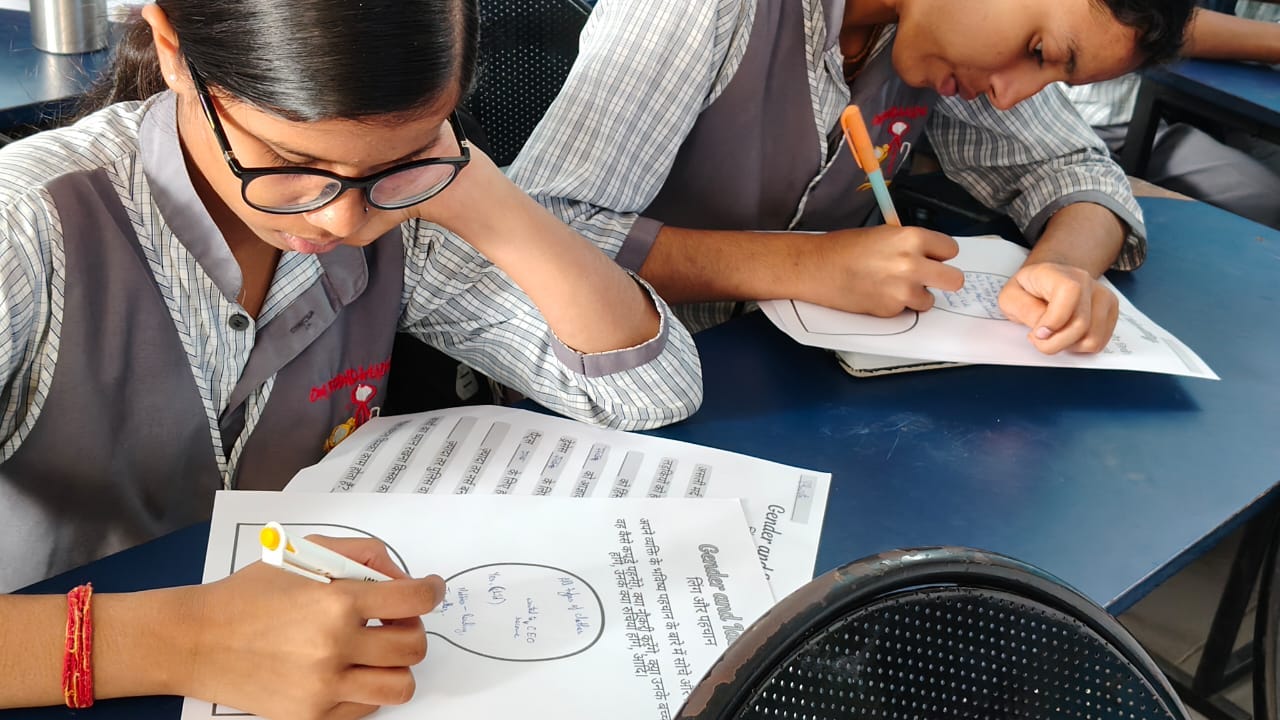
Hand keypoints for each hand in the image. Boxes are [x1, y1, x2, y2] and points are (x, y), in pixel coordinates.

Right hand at [181, 536, 443, 719]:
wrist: (195, 640)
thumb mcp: (304, 555)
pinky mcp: (310, 717)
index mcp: (336, 601)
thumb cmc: (249, 593)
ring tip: (375, 651)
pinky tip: (346, 670)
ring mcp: (323, 687)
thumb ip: (360, 555)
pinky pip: (366, 709)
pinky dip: (365, 689)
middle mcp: (334, 647)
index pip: (414, 599)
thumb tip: (400, 576)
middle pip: (413, 646)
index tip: (431, 590)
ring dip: (395, 666)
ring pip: (400, 687)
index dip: (432, 591)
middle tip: (392, 621)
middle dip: (411, 629)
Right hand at [803, 225, 964, 315]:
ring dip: (916, 296)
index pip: (950, 249)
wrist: (816, 268)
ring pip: (929, 300)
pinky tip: (876, 294)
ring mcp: (903, 290)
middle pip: (954, 280)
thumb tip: (929, 256)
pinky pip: (905, 310)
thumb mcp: (883, 234)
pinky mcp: (890, 310)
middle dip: (943, 279)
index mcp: (912, 238)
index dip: (940, 254)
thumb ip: (910, 244)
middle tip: (929, 279)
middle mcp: (913, 264)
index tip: (932, 257)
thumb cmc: (844, 247)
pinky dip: (894, 305)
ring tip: (893, 287)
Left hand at [998, 261, 1118, 353]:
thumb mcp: (1010, 297)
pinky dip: (1080, 346)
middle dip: (1055, 342)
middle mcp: (1084, 281)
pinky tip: (1067, 336)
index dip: (1055, 319)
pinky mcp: (1109, 311)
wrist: (1047, 282)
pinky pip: (1100, 341)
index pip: (1070, 292)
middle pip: (1081, 323)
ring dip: (1068, 346)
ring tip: (1054, 337)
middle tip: (1039, 339)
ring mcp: (1101, 296)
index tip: (1039, 333)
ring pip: (1093, 337)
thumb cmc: (1028, 289)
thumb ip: (1024, 309)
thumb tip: (1044, 329)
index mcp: (1057, 273)